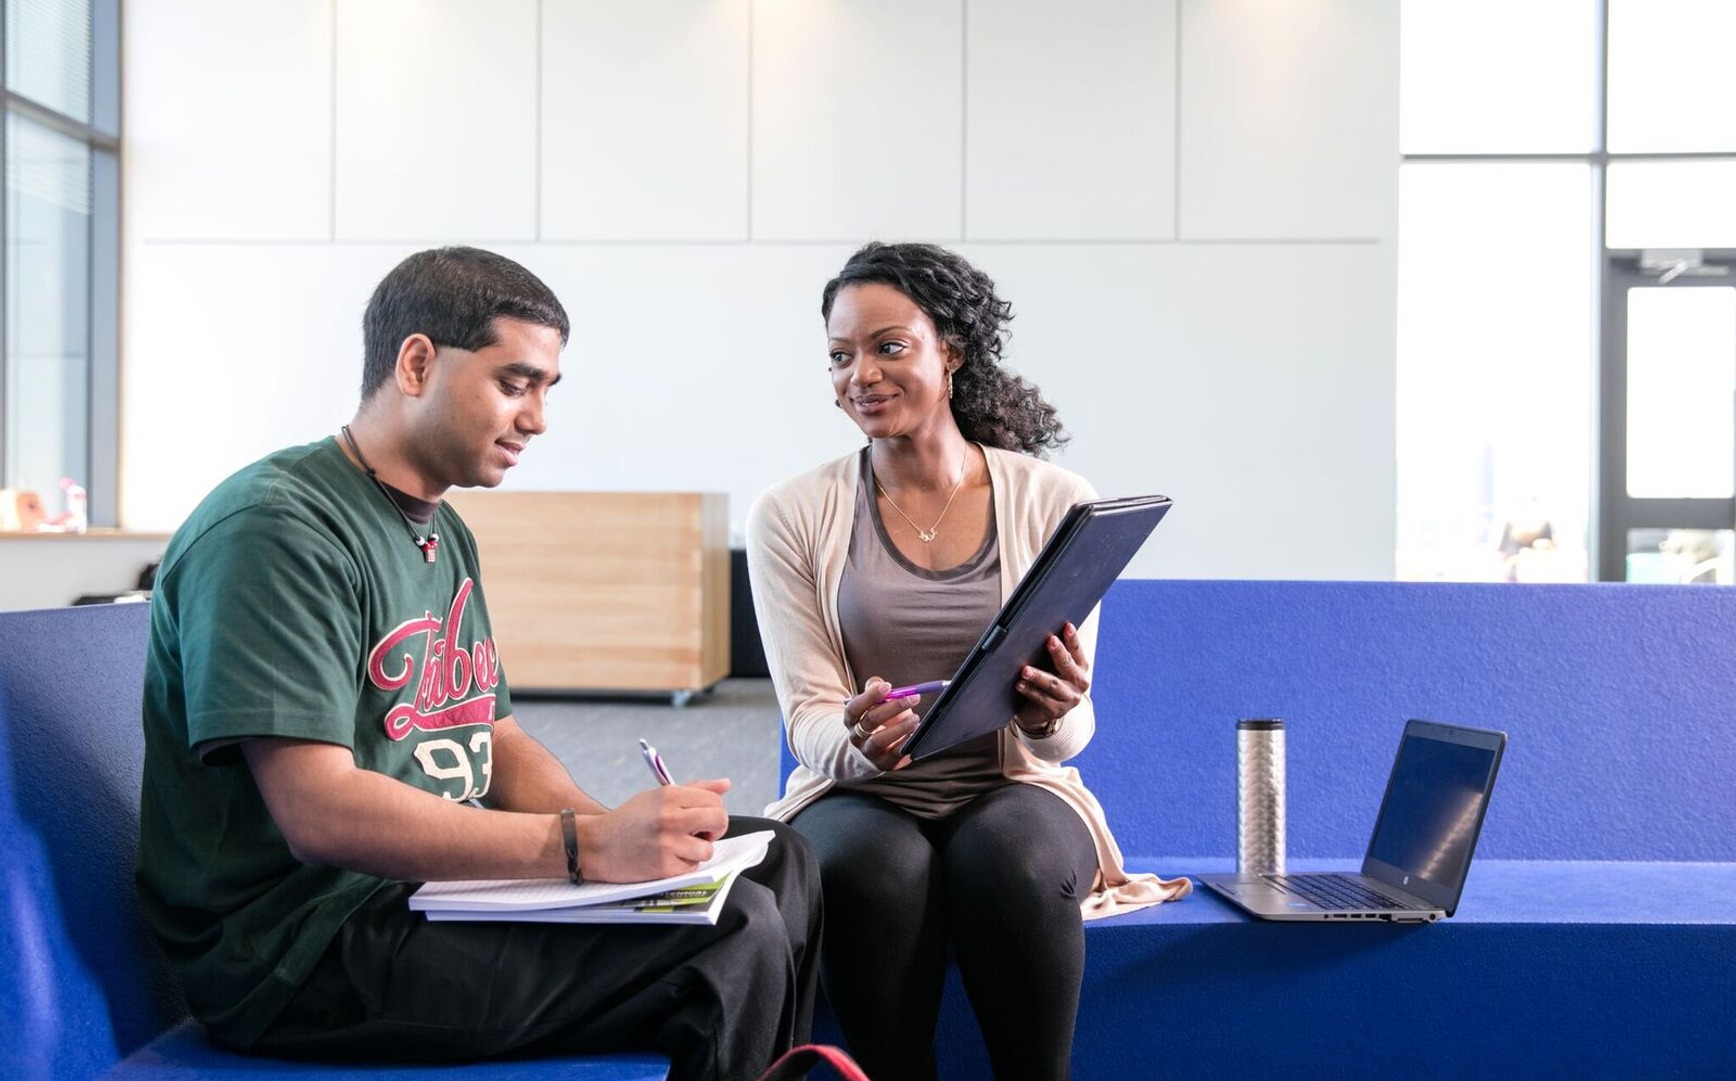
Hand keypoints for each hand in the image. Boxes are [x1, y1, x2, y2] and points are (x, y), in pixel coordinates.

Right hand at [574, 778, 730, 882]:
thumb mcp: (658, 796)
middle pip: (719, 820)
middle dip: (715, 829)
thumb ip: (694, 789)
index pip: (714, 800)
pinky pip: (693, 866)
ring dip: (698, 850)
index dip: (713, 810)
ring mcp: (668, 843)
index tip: (702, 817)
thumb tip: (726, 784)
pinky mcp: (664, 867)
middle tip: (701, 832)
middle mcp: (671, 817)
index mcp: (670, 795)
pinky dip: (685, 864)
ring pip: (708, 849)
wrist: (596, 845)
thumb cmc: (630, 819)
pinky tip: (668, 857)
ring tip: (680, 846)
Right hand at [843, 677, 917, 771]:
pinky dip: (905, 744)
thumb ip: (874, 689)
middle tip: (914, 698)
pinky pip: (894, 756)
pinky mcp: (883, 764)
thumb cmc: (875, 720)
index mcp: (851, 720)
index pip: (855, 707)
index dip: (870, 696)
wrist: (868, 752)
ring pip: (879, 741)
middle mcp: (856, 737)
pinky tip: (916, 734)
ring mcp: (869, 752)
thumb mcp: (871, 704)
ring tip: (916, 718)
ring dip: (900, 728)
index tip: (888, 685)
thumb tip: (880, 683)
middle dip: (893, 707)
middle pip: (870, 721)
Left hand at [1013, 622, 1089, 736]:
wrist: (1039, 711)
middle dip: (1058, 652)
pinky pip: (1041, 699)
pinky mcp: (1055, 711)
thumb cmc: (1046, 679)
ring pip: (1053, 684)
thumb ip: (1052, 652)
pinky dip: (1029, 691)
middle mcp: (1079, 683)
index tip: (1066, 626)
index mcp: (1081, 668)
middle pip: (1067, 665)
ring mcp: (1068, 699)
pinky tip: (1019, 684)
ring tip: (1025, 670)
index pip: (1077, 651)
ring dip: (1038, 676)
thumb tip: (1040, 629)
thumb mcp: (1052, 666)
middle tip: (1049, 640)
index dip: (1072, 638)